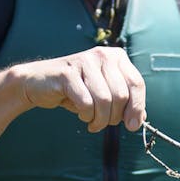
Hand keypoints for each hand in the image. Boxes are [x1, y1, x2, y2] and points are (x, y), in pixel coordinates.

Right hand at [14, 46, 145, 131]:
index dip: (137, 107)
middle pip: (121, 95)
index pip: (136, 83)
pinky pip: (86, 102)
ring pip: (104, 100)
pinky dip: (86, 115)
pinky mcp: (67, 73)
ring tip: (93, 122)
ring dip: (100, 119)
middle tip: (104, 123)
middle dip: (114, 117)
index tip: (132, 125)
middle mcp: (103, 55)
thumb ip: (124, 103)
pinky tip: (81, 114)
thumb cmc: (76, 89)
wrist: (39, 83)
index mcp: (117, 57)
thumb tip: (140, 119)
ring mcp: (85, 62)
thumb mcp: (104, 94)